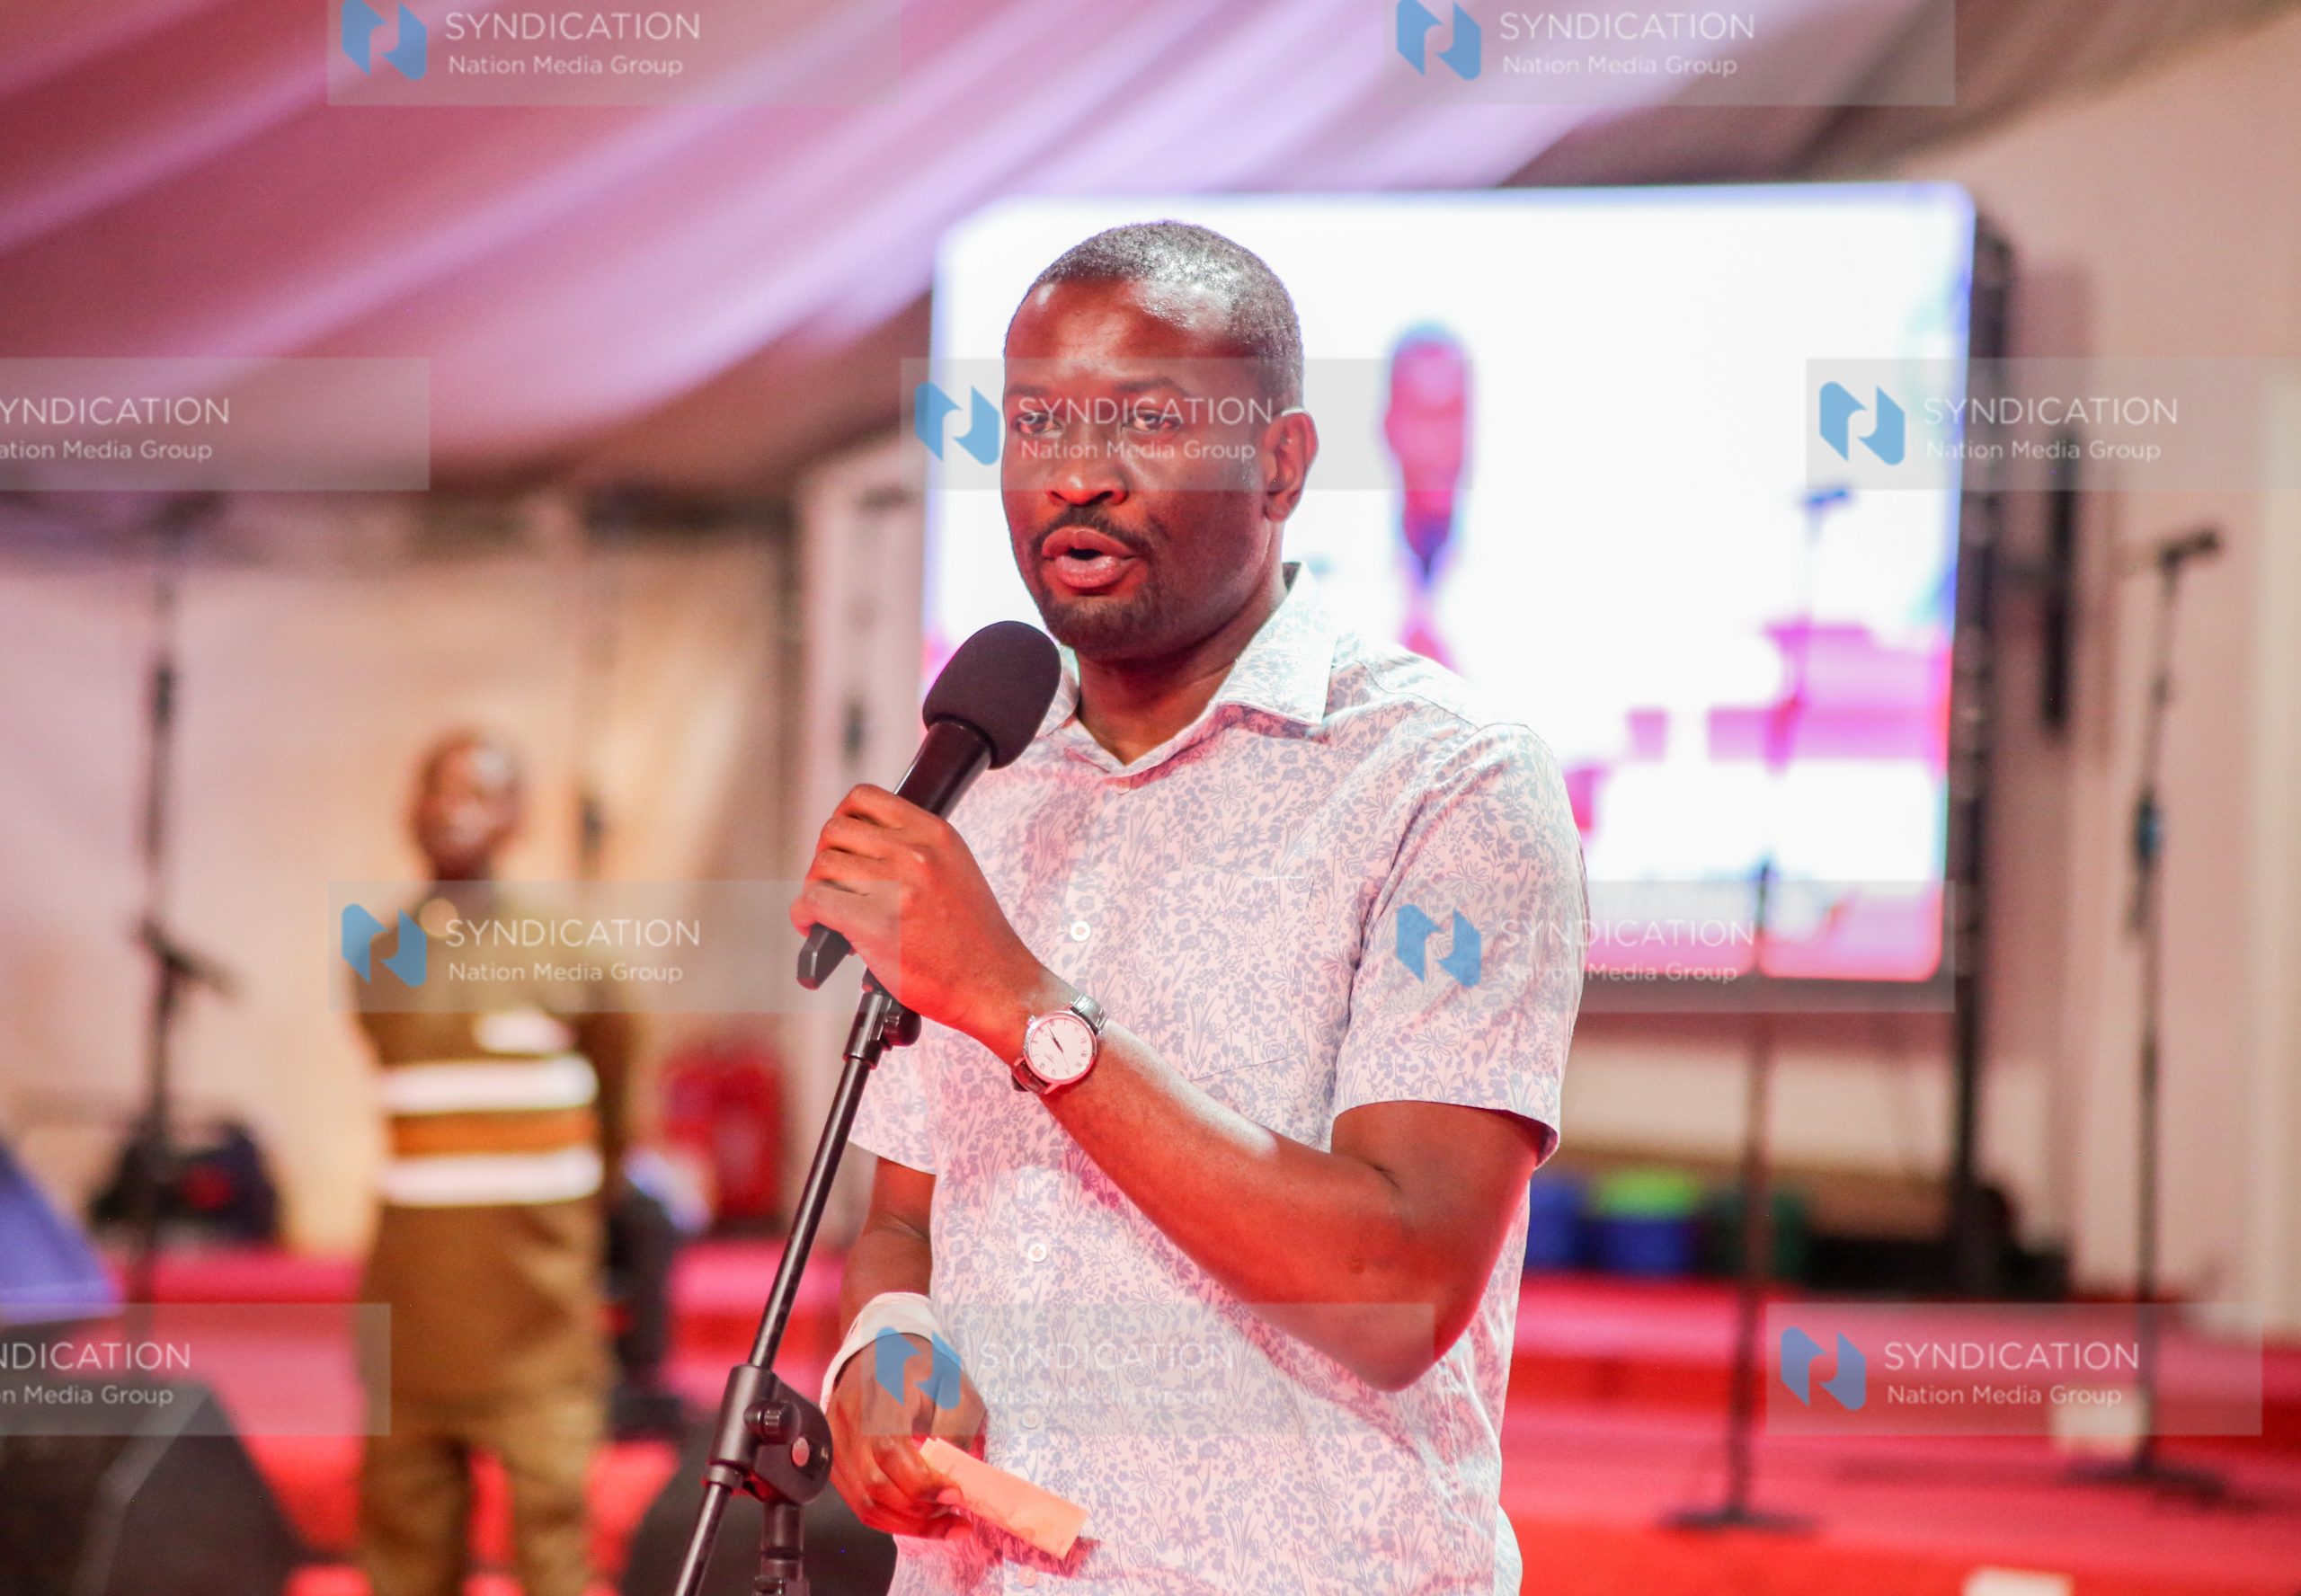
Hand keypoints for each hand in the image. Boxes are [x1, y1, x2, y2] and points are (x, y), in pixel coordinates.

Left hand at [790, 785, 1057, 1049]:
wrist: (996, 984)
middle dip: (825, 857)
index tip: (842, 845)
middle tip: (833, 885)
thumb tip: (861, 847)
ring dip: (816, 889)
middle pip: (835, 830)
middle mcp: (915, 852)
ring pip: (821, 867)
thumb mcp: (956, 870)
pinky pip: (815, 902)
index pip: (865, 797)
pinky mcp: (875, 923)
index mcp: (935, 834)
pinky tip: (815, 928)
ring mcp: (895, 886)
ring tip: (829, 912)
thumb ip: (915, 850)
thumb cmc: (975, 940)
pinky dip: (804, 916)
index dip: (843, 819)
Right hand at [826, 1333, 988, 1538]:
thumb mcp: (952, 1387)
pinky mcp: (835, 1460)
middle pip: (875, 1485)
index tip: (956, 1495)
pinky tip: (917, 1518)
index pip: (889, 1451)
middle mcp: (848, 1421)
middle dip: (919, 1512)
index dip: (922, 1483)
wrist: (880, 1347)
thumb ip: (956, 1431)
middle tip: (956, 1517)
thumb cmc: (920, 1365)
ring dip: (906, 1524)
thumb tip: (957, 1479)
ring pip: (864, 1503)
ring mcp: (836, 1442)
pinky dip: (890, 1518)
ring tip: (942, 1525)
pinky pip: (858, 1501)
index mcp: (878, 1396)